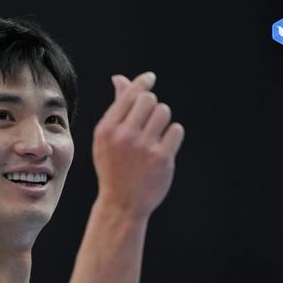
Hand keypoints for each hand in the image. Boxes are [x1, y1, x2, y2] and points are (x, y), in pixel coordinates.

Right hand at [92, 72, 184, 219]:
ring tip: (154, 136)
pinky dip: (171, 136)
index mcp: (106, 130)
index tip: (150, 78)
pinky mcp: (162, 158)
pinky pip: (176, 130)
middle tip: (146, 123)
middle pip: (149, 100)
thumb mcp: (106, 138)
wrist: (122, 203)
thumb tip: (120, 78)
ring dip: (161, 121)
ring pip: (163, 112)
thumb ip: (116, 108)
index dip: (142, 83)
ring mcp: (143, 147)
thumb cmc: (113, 166)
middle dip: (151, 107)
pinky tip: (162, 148)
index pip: (130, 94)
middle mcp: (123, 136)